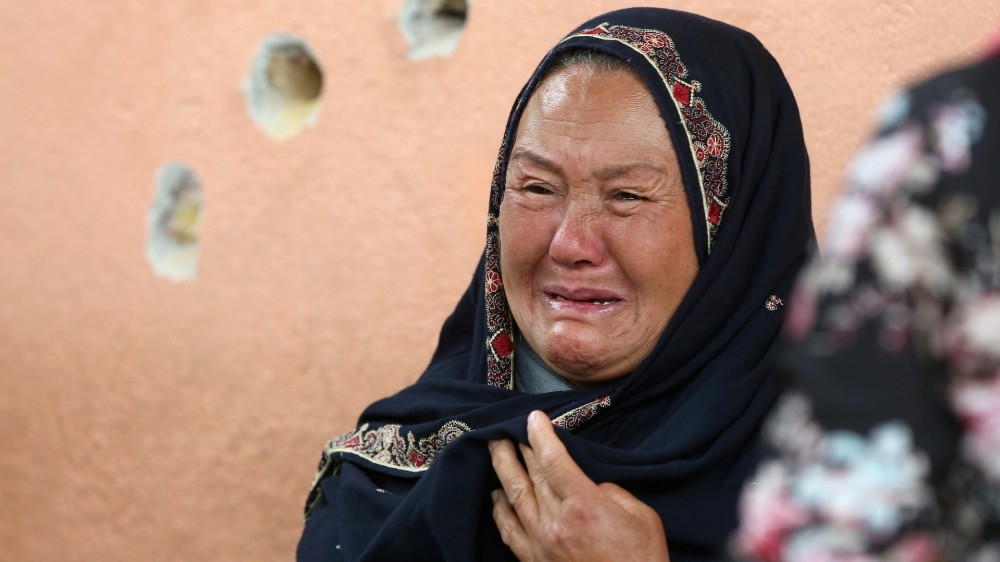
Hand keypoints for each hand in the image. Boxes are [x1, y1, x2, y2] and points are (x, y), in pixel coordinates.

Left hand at [488, 411, 669, 561]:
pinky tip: (496, 496)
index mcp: (584, 505)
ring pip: (514, 497)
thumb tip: (588, 484)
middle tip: (506, 429)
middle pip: (530, 475)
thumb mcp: (640, 515)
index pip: (554, 460)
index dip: (541, 435)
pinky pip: (508, 531)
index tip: (533, 417)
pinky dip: (499, 510)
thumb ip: (610, 491)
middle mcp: (557, 522)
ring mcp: (542, 543)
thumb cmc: (641, 559)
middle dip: (518, 448)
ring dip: (502, 470)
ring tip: (494, 449)